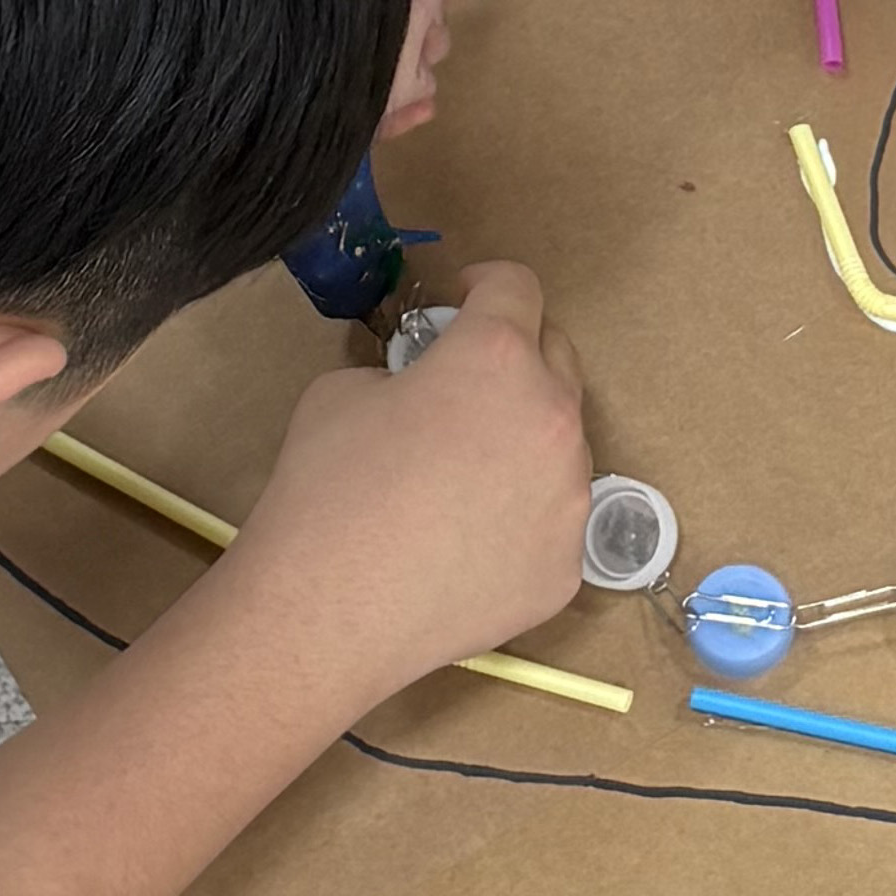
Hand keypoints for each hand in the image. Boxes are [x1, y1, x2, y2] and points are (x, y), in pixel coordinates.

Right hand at [229, 263, 592, 707]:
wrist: (326, 612)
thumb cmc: (326, 488)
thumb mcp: (343, 390)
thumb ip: (403, 371)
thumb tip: (420, 388)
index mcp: (498, 359)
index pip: (517, 288)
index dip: (486, 283)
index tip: (465, 299)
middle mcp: (553, 419)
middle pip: (556, 359)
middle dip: (514, 357)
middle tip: (463, 385)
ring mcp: (569, 500)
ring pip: (560, 446)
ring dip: (521, 440)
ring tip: (461, 476)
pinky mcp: (565, 568)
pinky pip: (551, 521)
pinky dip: (519, 517)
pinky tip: (465, 541)